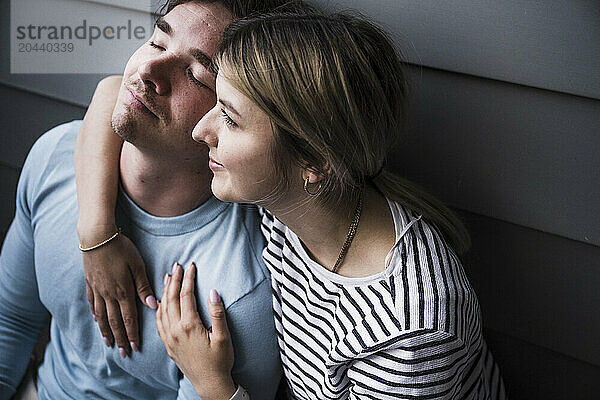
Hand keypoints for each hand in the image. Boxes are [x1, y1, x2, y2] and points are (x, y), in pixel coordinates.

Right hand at [82, 229, 156, 356]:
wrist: (96, 236)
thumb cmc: (121, 248)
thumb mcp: (137, 265)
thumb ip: (143, 286)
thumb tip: (152, 305)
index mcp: (123, 291)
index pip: (129, 318)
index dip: (132, 334)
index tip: (135, 348)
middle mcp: (108, 294)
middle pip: (115, 322)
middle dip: (120, 339)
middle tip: (123, 354)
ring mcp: (97, 289)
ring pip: (102, 316)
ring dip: (106, 331)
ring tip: (108, 344)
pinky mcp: (90, 282)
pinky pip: (92, 303)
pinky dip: (96, 314)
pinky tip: (97, 320)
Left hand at [157, 263, 235, 399]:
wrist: (209, 383)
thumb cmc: (220, 361)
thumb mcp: (224, 337)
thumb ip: (218, 314)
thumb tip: (213, 292)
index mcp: (189, 326)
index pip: (186, 295)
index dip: (188, 278)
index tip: (191, 266)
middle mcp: (175, 330)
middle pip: (171, 298)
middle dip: (174, 280)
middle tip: (178, 266)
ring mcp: (169, 337)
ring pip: (162, 308)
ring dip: (164, 291)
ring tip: (168, 277)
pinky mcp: (168, 344)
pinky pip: (158, 322)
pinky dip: (158, 308)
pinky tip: (160, 301)